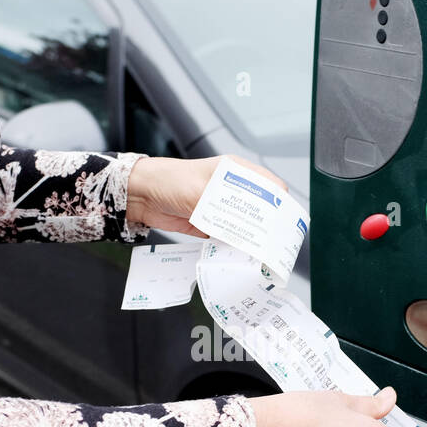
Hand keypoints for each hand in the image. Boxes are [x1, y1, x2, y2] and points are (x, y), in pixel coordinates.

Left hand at [126, 155, 286, 236]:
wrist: (142, 195)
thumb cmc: (169, 181)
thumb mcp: (200, 193)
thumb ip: (222, 210)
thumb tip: (241, 230)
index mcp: (235, 172)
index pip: (270, 186)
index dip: (280, 203)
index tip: (284, 221)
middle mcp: (232, 190)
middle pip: (261, 209)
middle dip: (268, 225)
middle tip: (274, 242)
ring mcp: (222, 208)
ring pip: (247, 226)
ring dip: (252, 238)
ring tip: (260, 252)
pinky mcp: (212, 224)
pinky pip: (229, 238)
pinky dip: (234, 246)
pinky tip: (238, 254)